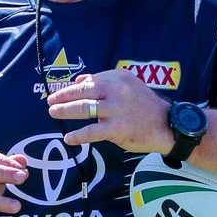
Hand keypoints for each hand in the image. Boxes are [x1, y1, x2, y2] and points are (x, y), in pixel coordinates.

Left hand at [47, 69, 172, 153]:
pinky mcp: (118, 128)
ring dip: (66, 111)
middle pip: (83, 92)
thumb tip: (79, 80)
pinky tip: (69, 138)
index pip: (88, 81)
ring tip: (53, 113)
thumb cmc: (144, 104)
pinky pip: (93, 131)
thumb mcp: (128, 84)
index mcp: (117, 78)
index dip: (71, 87)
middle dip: (63, 96)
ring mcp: (116, 109)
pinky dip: (79, 135)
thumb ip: (103, 80)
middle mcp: (116, 91)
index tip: (59, 93)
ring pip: (84, 108)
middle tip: (50, 102)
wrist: (166, 124)